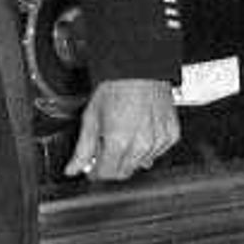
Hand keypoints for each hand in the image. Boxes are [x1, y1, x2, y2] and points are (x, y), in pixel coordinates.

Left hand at [63, 76, 179, 184]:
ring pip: (141, 164)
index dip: (96, 173)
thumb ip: (83, 149)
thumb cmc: (116, 87)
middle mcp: (141, 145)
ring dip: (130, 157)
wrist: (140, 69)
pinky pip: (157, 152)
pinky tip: (139, 132)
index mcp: (119, 142)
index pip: (107, 174)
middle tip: (105, 151)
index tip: (92, 168)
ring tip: (123, 135)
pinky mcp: (171, 135)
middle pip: (124, 172)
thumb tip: (73, 169)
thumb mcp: (91, 117)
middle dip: (112, 167)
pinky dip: (147, 148)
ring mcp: (159, 141)